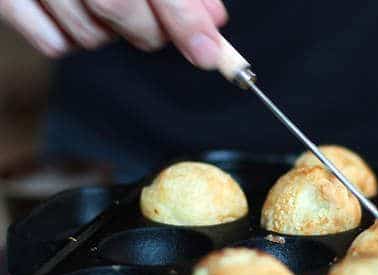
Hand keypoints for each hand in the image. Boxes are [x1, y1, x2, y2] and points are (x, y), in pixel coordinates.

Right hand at [0, 0, 227, 67]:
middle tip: (159, 29)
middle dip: (150, 31)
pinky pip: (53, 45)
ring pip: (88, 35)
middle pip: (117, 9)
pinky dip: (75, 41)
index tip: (208, 53)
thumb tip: (213, 21)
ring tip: (111, 7)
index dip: (186, 21)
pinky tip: (76, 13)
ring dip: (112, 34)